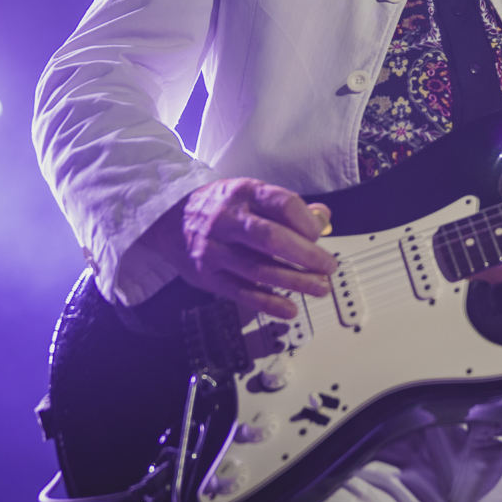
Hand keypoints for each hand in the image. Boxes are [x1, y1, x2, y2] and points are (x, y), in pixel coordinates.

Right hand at [138, 178, 335, 318]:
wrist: (172, 219)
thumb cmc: (221, 206)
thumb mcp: (251, 193)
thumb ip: (287, 206)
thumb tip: (322, 219)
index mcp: (243, 193)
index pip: (282, 204)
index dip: (307, 221)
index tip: (320, 233)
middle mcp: (228, 221)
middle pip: (272, 239)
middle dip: (307, 256)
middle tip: (328, 266)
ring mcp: (216, 251)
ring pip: (260, 270)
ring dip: (296, 282)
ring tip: (320, 288)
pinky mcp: (208, 276)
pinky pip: (241, 293)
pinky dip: (268, 303)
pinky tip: (289, 309)